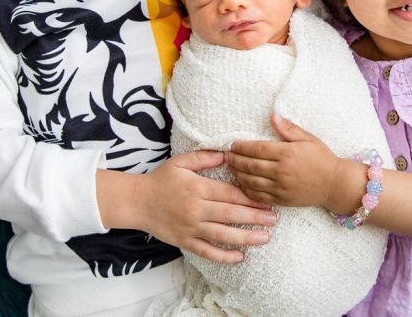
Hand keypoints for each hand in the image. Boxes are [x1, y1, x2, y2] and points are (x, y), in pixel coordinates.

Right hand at [137, 151, 276, 262]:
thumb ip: (204, 158)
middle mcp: (196, 209)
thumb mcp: (181, 162)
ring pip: (222, 235)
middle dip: (255, 217)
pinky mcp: (185, 241)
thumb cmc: (161, 180)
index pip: (230, 194)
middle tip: (274, 219)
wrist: (137, 202)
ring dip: (246, 237)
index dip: (251, 198)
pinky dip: (223, 256)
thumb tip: (227, 154)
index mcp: (198, 188)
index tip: (268, 200)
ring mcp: (191, 227)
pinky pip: (207, 251)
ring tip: (265, 238)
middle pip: (230, 214)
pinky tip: (239, 257)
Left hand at [226, 114, 340, 207]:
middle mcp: (281, 171)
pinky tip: (242, 183)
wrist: (335, 184)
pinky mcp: (281, 200)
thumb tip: (273, 116)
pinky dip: (247, 189)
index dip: (242, 147)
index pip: (257, 149)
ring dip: (238, 174)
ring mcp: (280, 187)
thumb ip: (288, 129)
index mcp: (287, 154)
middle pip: (250, 165)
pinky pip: (258, 195)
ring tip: (231, 168)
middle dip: (236, 160)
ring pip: (251, 181)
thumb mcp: (308, 138)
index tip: (233, 144)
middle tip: (227, 156)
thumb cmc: (322, 158)